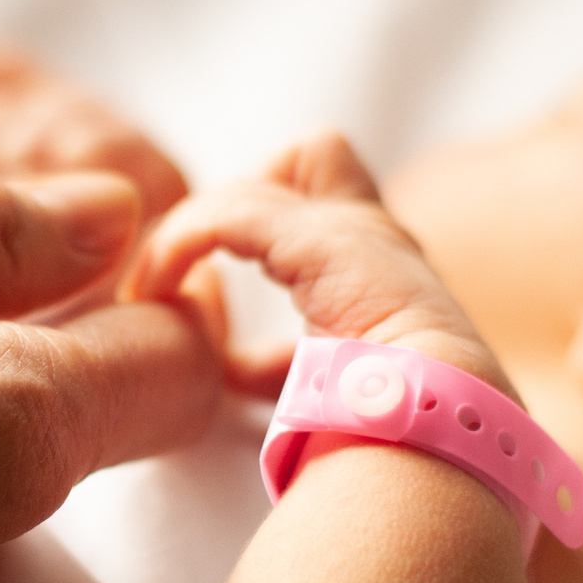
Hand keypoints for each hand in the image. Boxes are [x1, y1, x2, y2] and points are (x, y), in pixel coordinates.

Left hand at [124, 133, 507, 396]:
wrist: (432, 425)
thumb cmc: (387, 420)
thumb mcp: (321, 379)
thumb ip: (276, 366)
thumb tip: (229, 373)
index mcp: (383, 264)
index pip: (335, 195)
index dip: (272, 214)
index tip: (221, 269)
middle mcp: (375, 235)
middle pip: (318, 157)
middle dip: (245, 198)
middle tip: (188, 262)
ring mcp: (354, 231)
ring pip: (260, 183)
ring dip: (191, 229)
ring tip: (150, 282)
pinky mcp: (324, 240)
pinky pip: (229, 216)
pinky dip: (182, 243)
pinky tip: (156, 285)